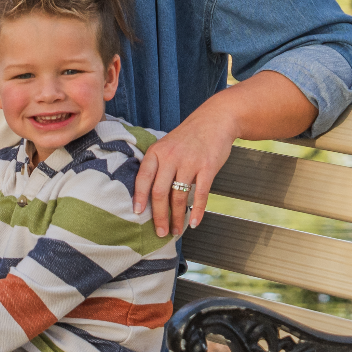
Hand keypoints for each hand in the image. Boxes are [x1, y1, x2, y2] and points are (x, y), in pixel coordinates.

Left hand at [133, 105, 236, 235]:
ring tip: (177, 230)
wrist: (215, 119)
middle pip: (160, 192)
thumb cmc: (189, 136)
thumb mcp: (166, 144)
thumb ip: (157, 164)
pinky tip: (194, 222)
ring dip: (177, 218)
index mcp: (157, 152)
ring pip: (179, 197)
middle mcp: (171, 157)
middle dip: (159, 216)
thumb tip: (148, 194)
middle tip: (160, 232)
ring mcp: (190, 162)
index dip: (139, 197)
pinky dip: (198, 211)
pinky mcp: (208, 167)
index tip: (136, 213)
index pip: (143, 178)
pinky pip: (201, 194)